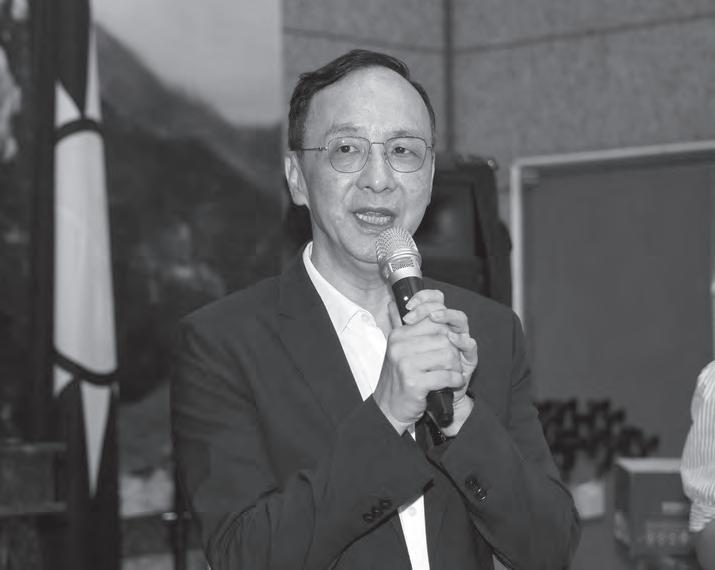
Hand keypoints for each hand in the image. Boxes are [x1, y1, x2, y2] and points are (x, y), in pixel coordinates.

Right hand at [373, 295, 464, 433]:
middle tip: (451, 362)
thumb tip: (393, 303)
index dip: (448, 328)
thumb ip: (400, 324)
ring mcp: (406, 364)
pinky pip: (446, 375)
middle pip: (444, 336)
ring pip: (448, 355)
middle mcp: (400, 346)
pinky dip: (454, 380)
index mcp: (398, 335)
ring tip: (451, 373)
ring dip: (455, 366)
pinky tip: (452, 383)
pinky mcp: (415, 382)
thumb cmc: (399, 378)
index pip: (433, 317)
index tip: (449, 340)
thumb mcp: (398, 349)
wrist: (389, 408)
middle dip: (454, 350)